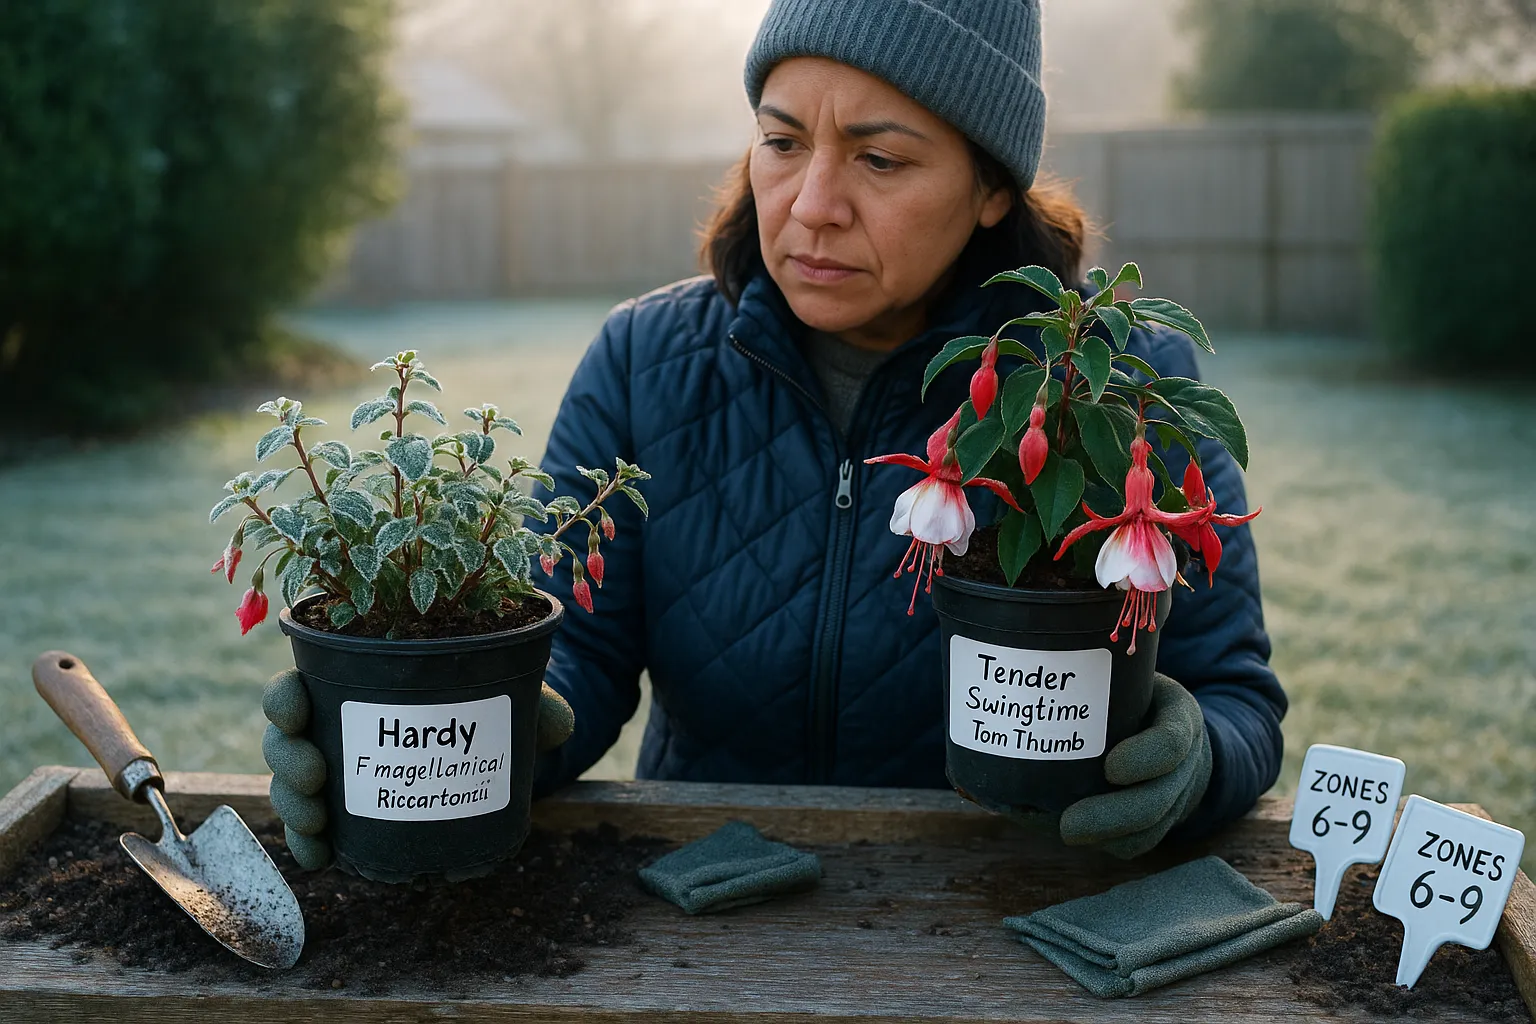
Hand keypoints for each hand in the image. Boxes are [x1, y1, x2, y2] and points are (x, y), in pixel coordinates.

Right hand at [261, 668, 576, 869]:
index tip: (297, 700)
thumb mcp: (515, 698)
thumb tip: (559, 723)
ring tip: (318, 818)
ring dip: (293, 804)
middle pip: (286, 736)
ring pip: (292, 785)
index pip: (302, 678)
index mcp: (361, 679)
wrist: (500, 749)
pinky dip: (309, 846)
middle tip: (315, 771)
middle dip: (287, 754)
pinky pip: (314, 832)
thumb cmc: (494, 708)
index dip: (287, 692)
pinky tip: (319, 858)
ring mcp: (341, 773)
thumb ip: (537, 705)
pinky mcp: (352, 816)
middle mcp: (339, 725)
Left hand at [1057, 673, 1211, 859]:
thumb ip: (1096, 664)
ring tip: (1057, 831)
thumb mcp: (1131, 669)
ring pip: (1147, 832)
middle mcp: (1185, 762)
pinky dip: (1100, 843)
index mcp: (1179, 716)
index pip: (1171, 742)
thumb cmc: (1135, 691)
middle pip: (1157, 800)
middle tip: (1067, 825)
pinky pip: (1134, 844)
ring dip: (1104, 838)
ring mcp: (1173, 797)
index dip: (1144, 760)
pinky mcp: (1155, 822)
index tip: (1110, 769)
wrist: (1172, 731)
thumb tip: (1027, 652)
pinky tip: (1059, 832)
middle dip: (1113, 816)